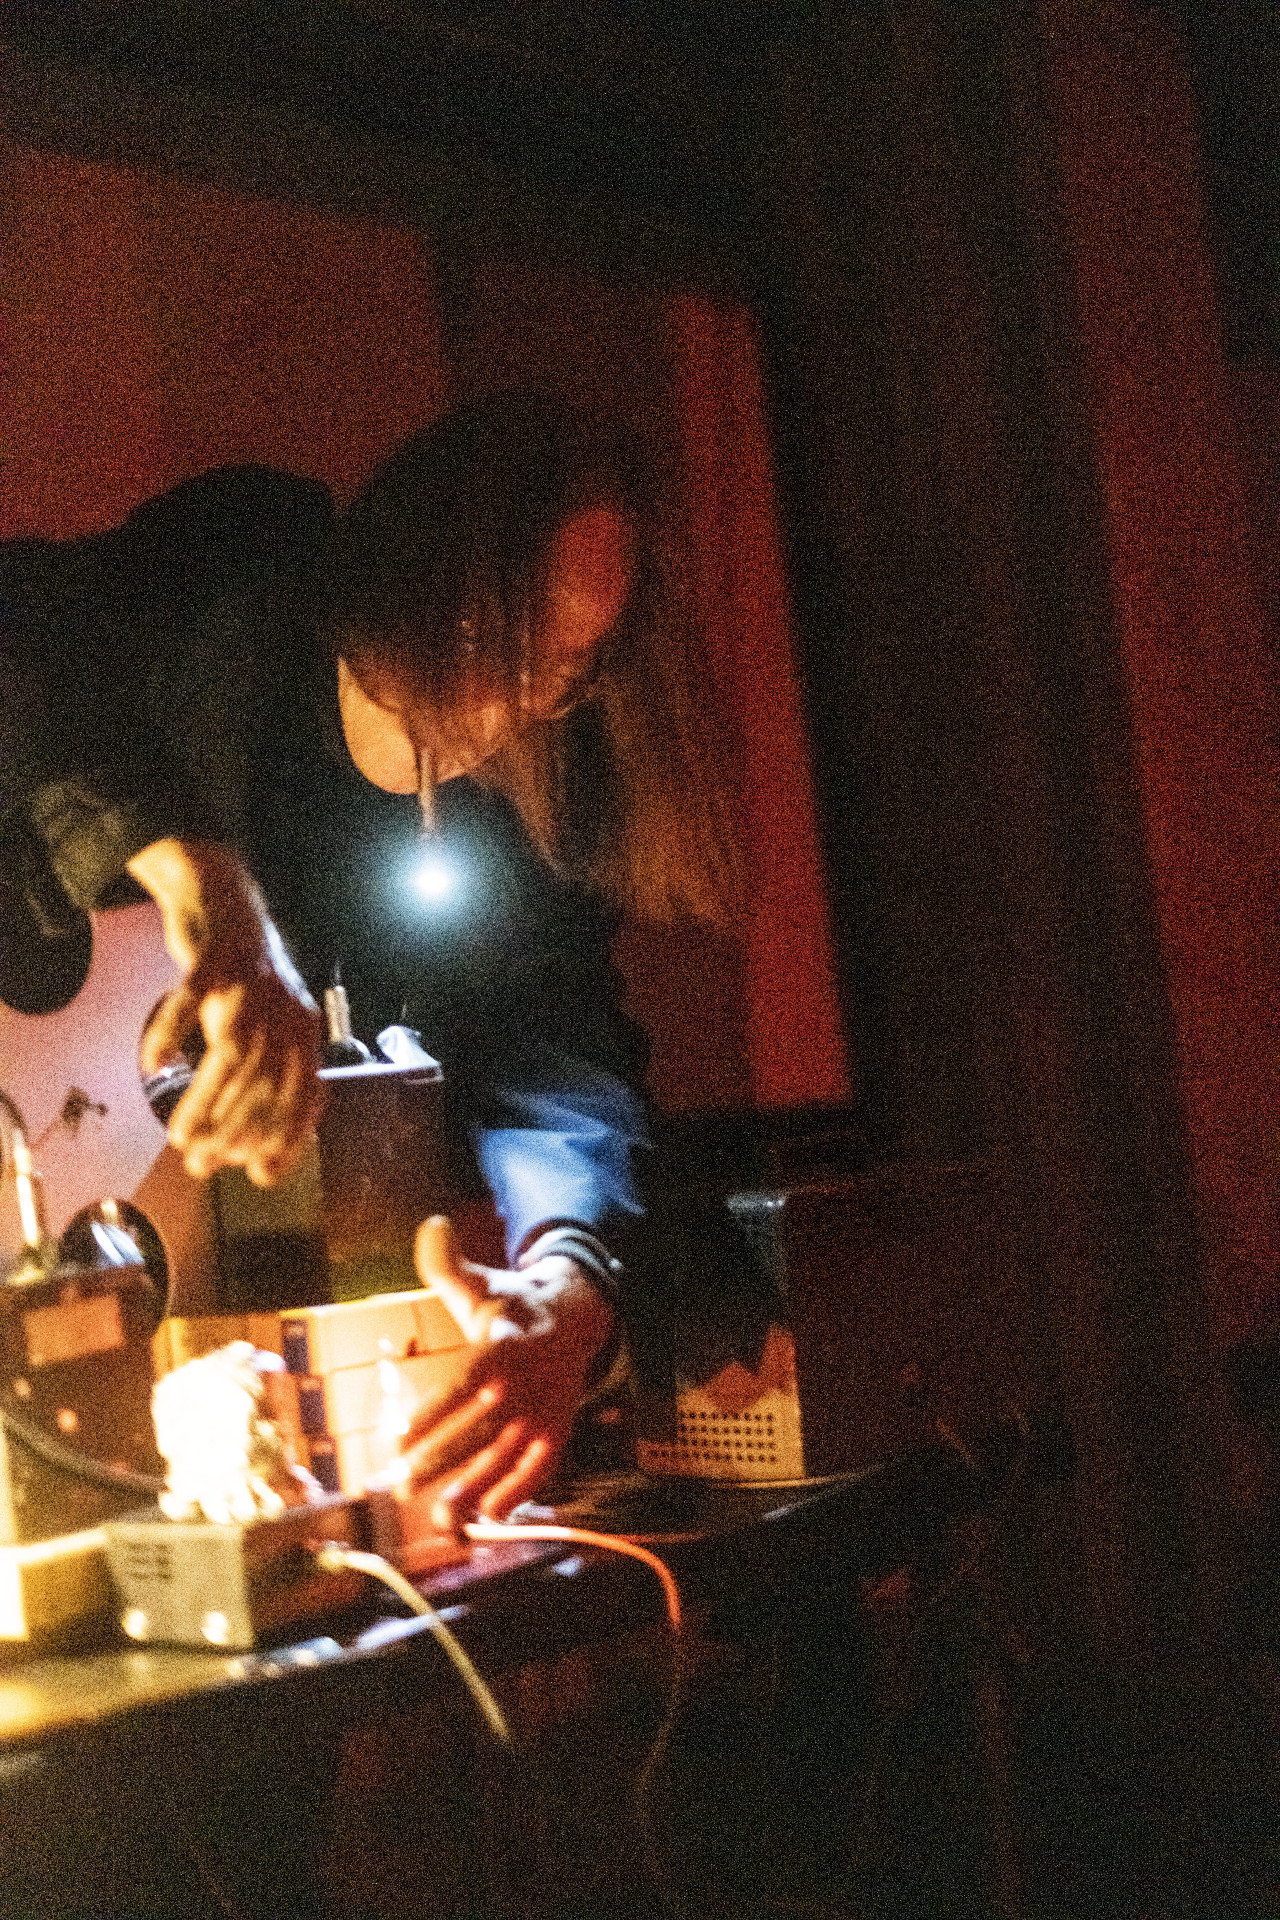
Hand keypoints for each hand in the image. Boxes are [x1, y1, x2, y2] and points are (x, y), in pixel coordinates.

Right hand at [129, 839, 324, 1185]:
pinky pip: (190, 1001)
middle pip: (267, 1082)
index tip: (253, 1173)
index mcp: (304, 1032)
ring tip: (181, 1134)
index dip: (282, 1138)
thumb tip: (254, 1160)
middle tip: (202, 1162)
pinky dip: (171, 1034)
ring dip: (206, 1100)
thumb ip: (262, 1087)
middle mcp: (287, 1009)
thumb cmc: (240, 984)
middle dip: (235, 1131)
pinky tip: (154, 1064)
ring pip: (234, 1053)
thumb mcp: (263, 1034)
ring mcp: (252, 984)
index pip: (305, 1097)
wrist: (225, 903)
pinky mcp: (215, 959)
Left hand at [399, 1216, 616, 1532]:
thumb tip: (432, 1225)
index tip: (398, 1440)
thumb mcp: (479, 1283)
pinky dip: (518, 1493)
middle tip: (402, 1486)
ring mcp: (543, 1412)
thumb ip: (446, 1263)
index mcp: (502, 1347)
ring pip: (506, 1457)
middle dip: (441, 1461)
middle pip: (480, 1431)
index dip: (432, 1415)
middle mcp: (524, 1385)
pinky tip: (488, 1514)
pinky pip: (540, 1469)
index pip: (463, 1386)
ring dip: (474, 1488)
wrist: (573, 1320)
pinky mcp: (556, 1431)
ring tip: (441, 1516)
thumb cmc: (509, 1306)